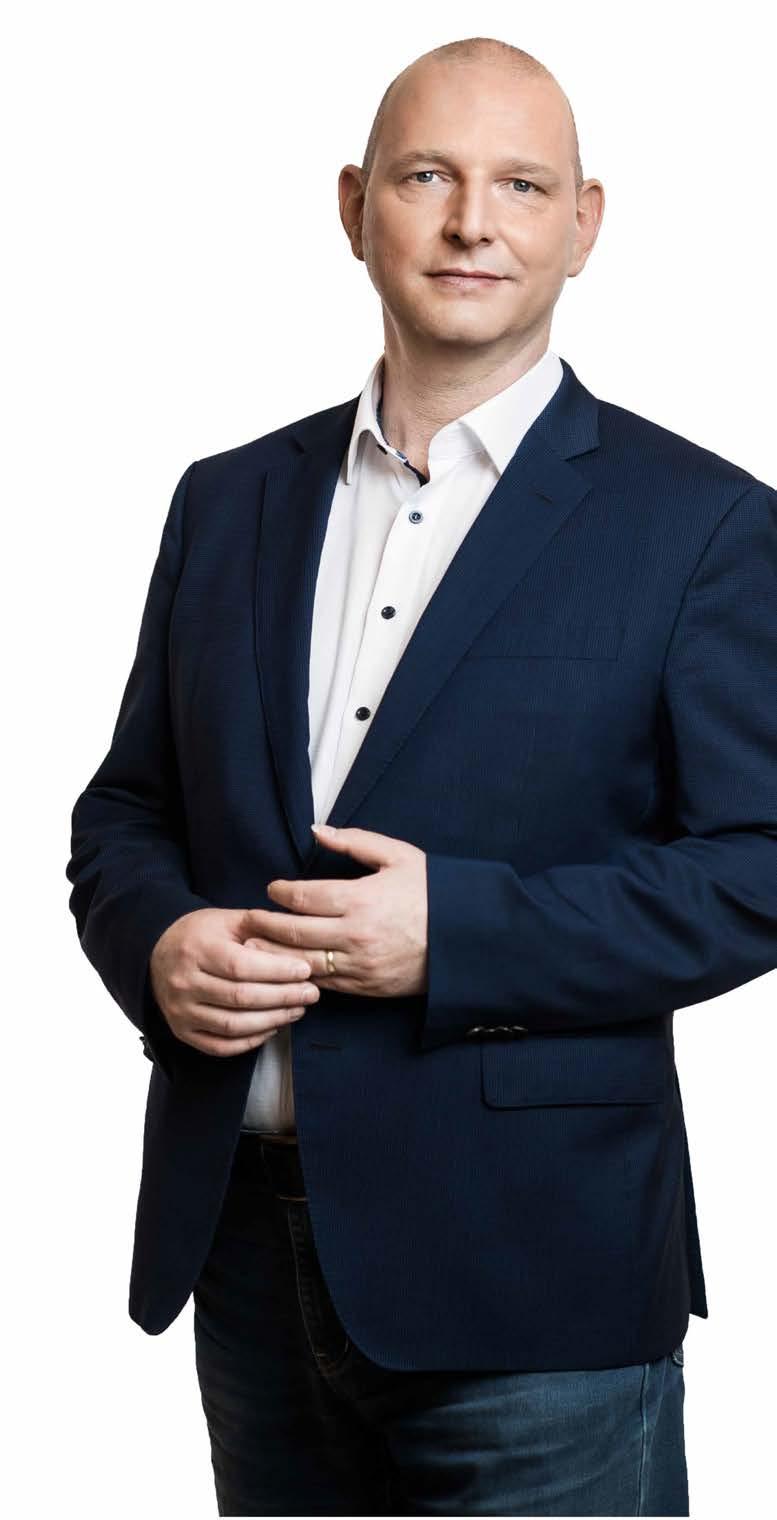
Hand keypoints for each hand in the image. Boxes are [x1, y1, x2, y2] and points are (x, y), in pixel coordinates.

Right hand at [149, 907, 320, 1055]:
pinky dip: (251, 1041)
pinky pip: (221, 1046)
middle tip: (311, 994)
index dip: (276, 971)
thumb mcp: (226, 919)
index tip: (305, 971)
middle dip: (283, 997)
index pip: (240, 966)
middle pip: (240, 997)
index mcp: (195, 950)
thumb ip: (261, 924)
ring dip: (272, 1020)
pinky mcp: (183, 1032)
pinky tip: (272, 1027)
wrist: (157, 953)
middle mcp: (184, 983)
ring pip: (233, 1025)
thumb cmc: (200, 934)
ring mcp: (181, 1011)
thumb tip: (299, 933)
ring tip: (298, 1010)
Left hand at [244, 825, 428, 997]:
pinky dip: (301, 975)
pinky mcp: (365, 987)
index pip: (302, 898)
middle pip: (292, 932)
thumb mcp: (399, 856)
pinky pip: (323, 982)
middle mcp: (354, 935)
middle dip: (265, 924)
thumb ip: (354, 842)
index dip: (279, 893)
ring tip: (254, 945)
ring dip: (273, 954)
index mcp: (361, 899)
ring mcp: (358, 965)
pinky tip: (287, 967)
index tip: (272, 889)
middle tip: (250, 917)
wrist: (464, 940)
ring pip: (300, 963)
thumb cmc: (432, 893)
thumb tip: (316, 830)